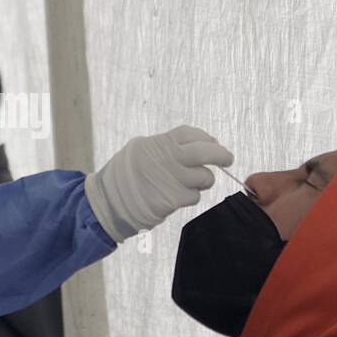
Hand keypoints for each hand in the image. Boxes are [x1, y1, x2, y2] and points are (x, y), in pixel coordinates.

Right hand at [84, 126, 232, 242]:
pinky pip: (194, 196)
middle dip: (221, 155)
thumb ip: (168, 146)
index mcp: (158, 143)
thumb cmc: (126, 175)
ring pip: (204, 178)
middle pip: (205, 152)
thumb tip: (203, 144)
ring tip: (186, 183)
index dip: (206, 138)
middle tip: (228, 158)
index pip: (191, 134)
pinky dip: (189, 196)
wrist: (109, 202)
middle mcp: (166, 159)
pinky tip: (174, 195)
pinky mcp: (172, 200)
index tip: (213, 143)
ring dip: (202, 181)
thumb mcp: (141, 150)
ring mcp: (171, 180)